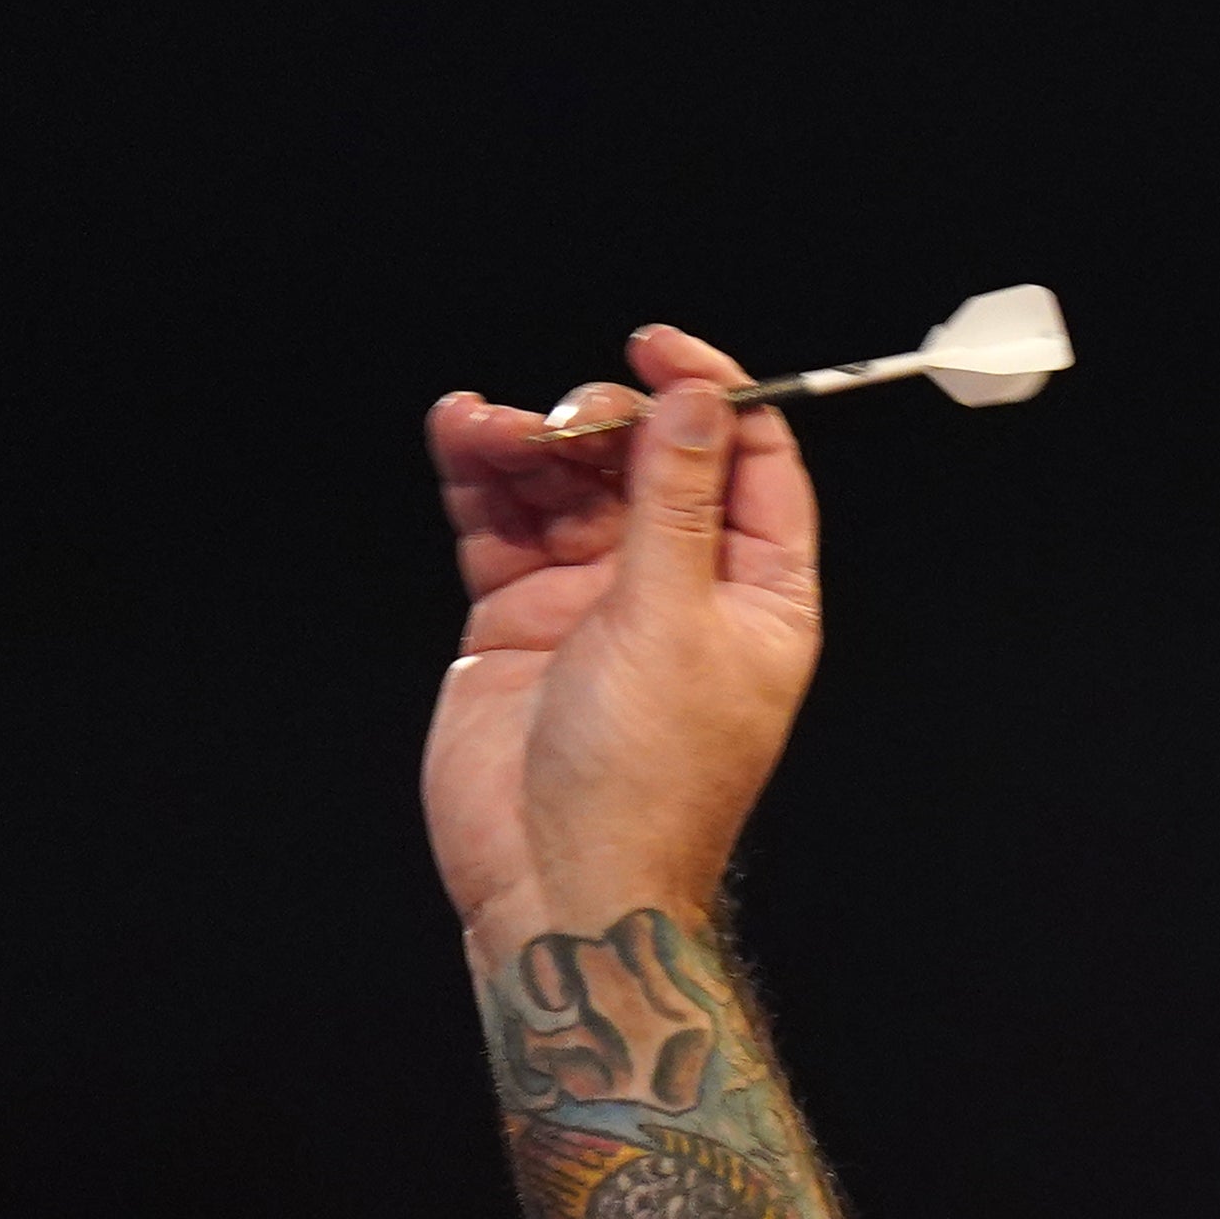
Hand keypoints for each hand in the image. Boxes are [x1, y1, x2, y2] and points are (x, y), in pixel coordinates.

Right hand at [424, 326, 823, 964]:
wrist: (556, 873)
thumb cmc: (644, 778)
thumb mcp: (672, 618)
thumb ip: (676, 501)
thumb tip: (700, 401)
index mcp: (758, 597)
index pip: (752, 466)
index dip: (713, 395)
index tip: (659, 345)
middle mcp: (681, 591)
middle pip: (647, 460)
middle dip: (601, 421)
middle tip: (562, 422)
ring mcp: (596, 601)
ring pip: (565, 483)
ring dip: (526, 442)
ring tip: (486, 428)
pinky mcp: (519, 613)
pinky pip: (501, 520)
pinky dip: (480, 474)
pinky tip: (461, 435)